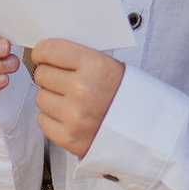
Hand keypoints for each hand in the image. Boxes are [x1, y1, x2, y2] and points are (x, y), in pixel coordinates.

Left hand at [32, 39, 124, 157]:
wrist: (148, 130)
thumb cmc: (127, 96)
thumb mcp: (110, 66)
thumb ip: (79, 58)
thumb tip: (47, 54)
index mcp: (95, 66)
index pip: (50, 51)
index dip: (42, 53)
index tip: (43, 56)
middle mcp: (83, 90)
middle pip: (41, 74)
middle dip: (49, 76)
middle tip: (64, 81)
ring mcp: (74, 116)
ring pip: (40, 97)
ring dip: (52, 98)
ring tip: (71, 101)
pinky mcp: (69, 138)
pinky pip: (43, 120)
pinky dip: (53, 118)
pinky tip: (70, 116)